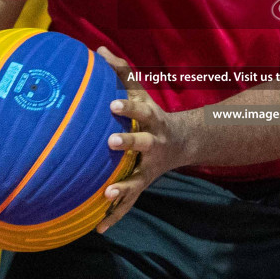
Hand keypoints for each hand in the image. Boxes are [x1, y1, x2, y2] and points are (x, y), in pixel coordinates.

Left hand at [94, 47, 186, 233]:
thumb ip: (120, 71)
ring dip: (123, 188)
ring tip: (106, 195)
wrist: (182, 142)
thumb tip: (97, 50)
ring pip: (137, 178)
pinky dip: (115, 216)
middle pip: (143, 143)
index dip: (127, 107)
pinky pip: (129, 203)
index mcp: (151, 119)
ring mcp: (149, 167)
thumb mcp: (140, 90)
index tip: (111, 104)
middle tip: (110, 143)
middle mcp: (153, 144)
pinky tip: (98, 228)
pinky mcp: (143, 184)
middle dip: (129, 143)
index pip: (140, 110)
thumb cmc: (152, 113)